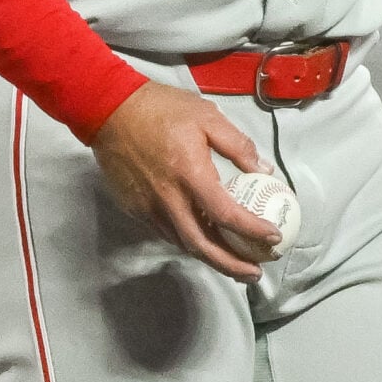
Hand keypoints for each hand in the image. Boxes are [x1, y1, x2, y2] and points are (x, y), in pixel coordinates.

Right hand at [90, 80, 279, 280]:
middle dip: (232, 266)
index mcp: (190, 174)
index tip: (273, 238)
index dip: (253, 231)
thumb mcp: (206, 115)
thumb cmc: (159, 108)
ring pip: (182, 244)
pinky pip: (165, 232)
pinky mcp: (134, 207)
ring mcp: (148, 206)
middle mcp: (168, 198)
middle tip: (255, 273)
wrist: (107, 108)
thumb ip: (238, 145)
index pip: (226, 215)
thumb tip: (263, 171)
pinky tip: (202, 239)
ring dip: (211, 259)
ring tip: (234, 263)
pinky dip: (188, 242)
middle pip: (203, 246)